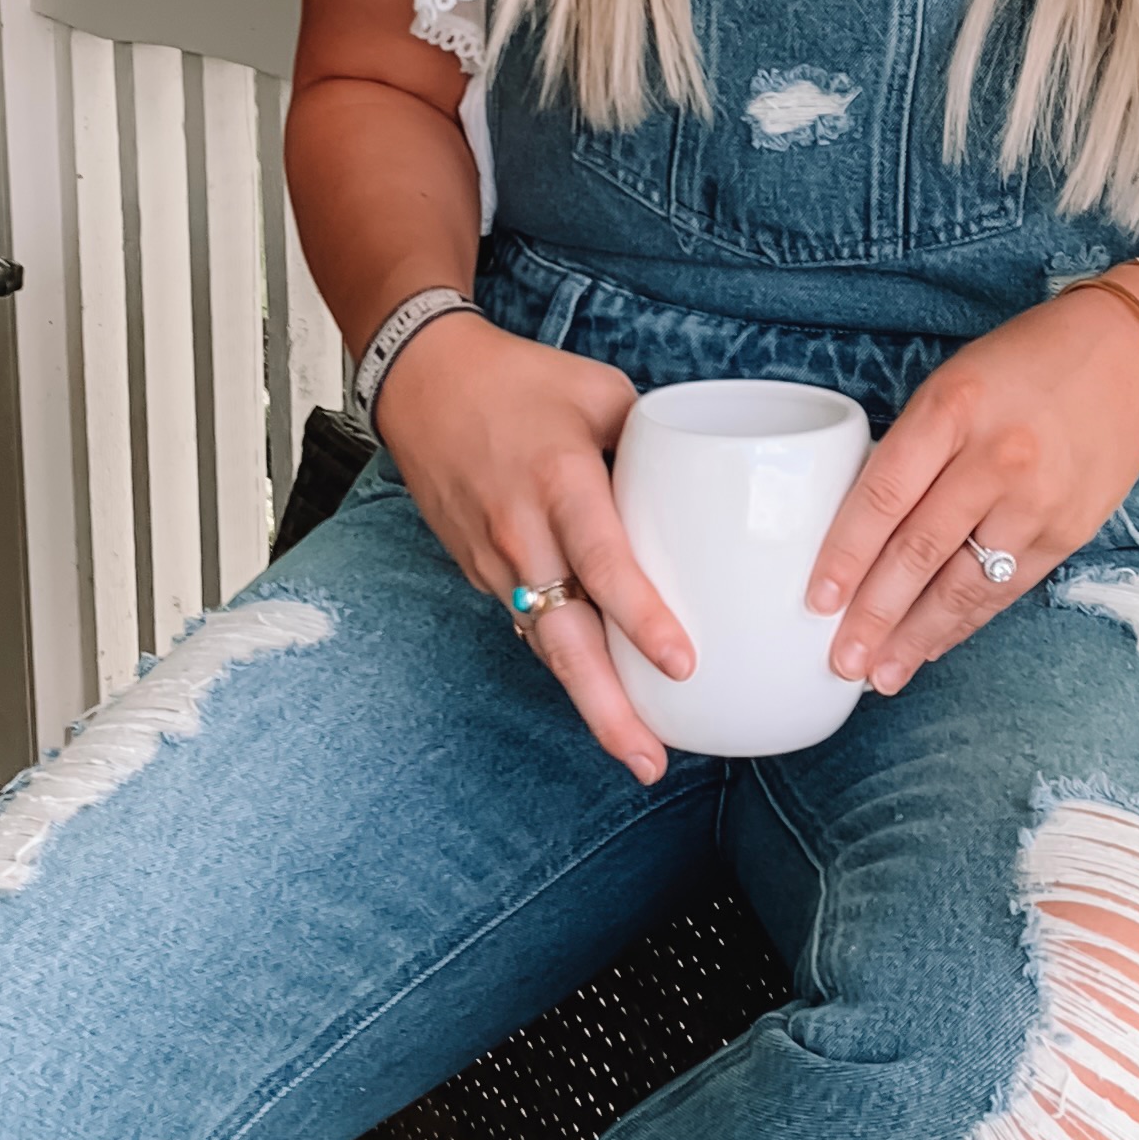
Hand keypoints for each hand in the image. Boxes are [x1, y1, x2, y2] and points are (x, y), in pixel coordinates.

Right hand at [371, 314, 692, 781]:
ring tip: (638, 750)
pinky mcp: (479, 571)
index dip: (642, 617)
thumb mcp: (600, 390)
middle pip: (565, 638)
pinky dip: (566, 661)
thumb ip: (656, 440)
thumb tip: (717, 481)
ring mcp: (494, 560)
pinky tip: (601, 693)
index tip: (682, 665)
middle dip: (607, 708)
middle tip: (650, 760)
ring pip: (546, 644)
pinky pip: (530, 624)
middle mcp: (523, 533)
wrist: (421, 380)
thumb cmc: (517, 379)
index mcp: (560, 481)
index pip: (604, 561)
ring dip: (589, 700)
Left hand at [805, 287, 1138, 695]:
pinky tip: (935, 645)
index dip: (845, 555)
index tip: (817, 600)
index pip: (884, 495)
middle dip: (874, 615)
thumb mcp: (953, 384)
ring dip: (918, 636)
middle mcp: (996, 458)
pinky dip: (966, 622)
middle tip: (842, 660)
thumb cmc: (1025, 364)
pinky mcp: (1069, 532)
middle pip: (920, 551)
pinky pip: (1006, 589)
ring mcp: (1038, 500)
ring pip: (964, 583)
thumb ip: (912, 449)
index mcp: (952, 410)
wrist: (1128, 357)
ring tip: (882, 674)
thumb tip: (860, 533)